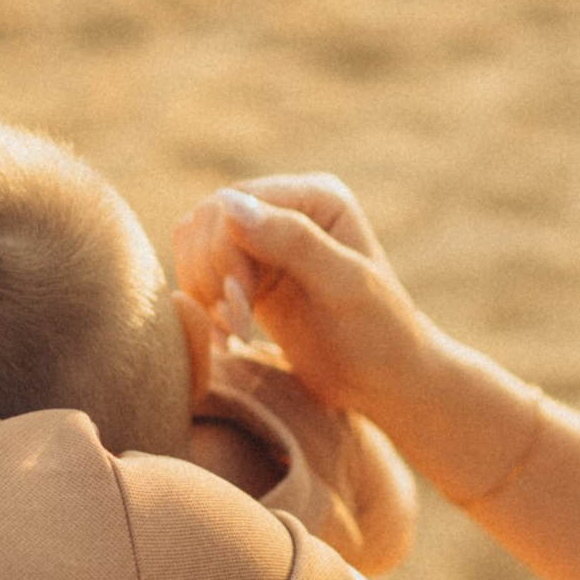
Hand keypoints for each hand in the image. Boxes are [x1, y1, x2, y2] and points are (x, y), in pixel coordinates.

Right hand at [172, 176, 424, 419]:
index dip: (226, 255)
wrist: (385, 382)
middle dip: (213, 276)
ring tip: (236, 331)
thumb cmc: (380, 335)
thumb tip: (227, 202)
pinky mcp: (250, 273)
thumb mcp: (345, 288)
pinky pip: (198, 270)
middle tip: (238, 326)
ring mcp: (265, 240)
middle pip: (208, 221)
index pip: (235, 204)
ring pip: (195, 243)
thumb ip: (294, 242)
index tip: (242, 309)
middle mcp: (287, 208)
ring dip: (204, 290)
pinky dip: (202, 304)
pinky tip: (229, 335)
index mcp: (315, 197)